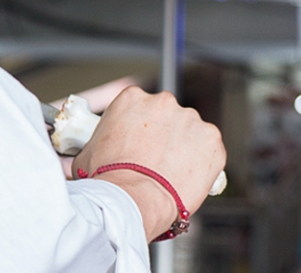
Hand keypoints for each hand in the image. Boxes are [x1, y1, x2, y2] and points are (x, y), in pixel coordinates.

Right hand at [72, 87, 226, 240]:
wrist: (133, 201)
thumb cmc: (108, 181)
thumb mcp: (89, 153)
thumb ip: (103, 140)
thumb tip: (102, 149)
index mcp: (133, 99)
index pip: (140, 107)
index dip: (140, 128)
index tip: (140, 144)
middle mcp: (164, 102)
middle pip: (167, 117)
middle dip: (164, 136)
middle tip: (155, 161)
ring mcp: (191, 118)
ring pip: (190, 132)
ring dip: (184, 148)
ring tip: (170, 174)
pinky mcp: (211, 138)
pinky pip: (209, 149)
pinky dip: (203, 162)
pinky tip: (188, 178)